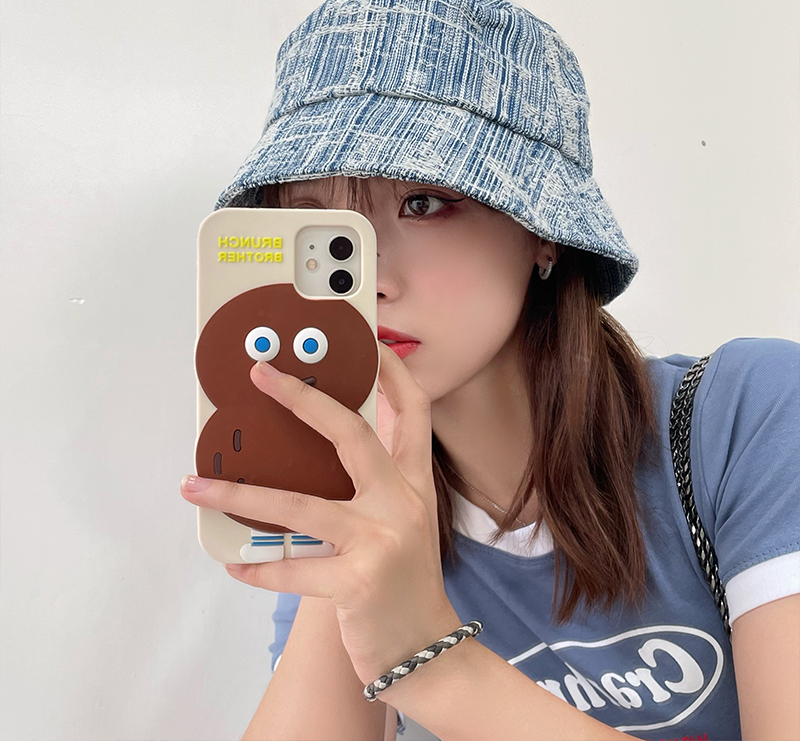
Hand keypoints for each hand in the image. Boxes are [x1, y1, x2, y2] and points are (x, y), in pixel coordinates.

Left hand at [181, 342, 460, 689]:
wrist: (426, 646)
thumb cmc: (403, 578)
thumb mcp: (401, 520)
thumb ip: (372, 483)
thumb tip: (315, 450)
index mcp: (414, 483)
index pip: (413, 412)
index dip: (392, 373)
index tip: (368, 342)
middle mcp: (403, 502)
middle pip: (352, 435)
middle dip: (304, 399)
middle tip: (261, 375)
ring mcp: (381, 540)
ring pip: (300, 504)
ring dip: (240, 495)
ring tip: (197, 486)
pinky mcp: (358, 581)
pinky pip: (292, 569)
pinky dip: (258, 567)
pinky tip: (234, 562)